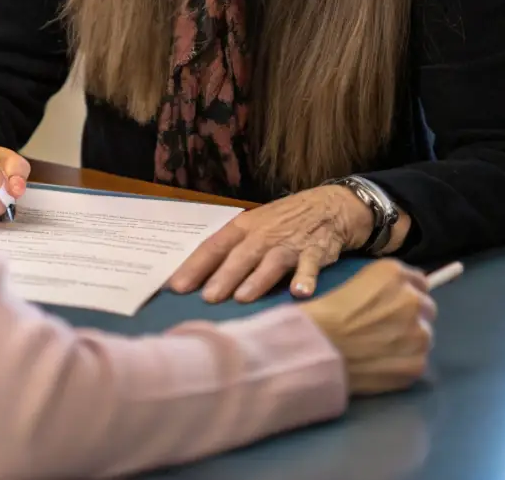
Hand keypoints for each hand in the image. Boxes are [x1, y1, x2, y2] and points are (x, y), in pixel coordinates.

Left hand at [169, 185, 405, 302]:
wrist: (328, 206)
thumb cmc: (282, 222)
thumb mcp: (254, 228)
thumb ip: (232, 251)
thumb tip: (200, 279)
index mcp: (244, 228)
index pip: (214, 246)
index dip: (195, 266)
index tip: (175, 287)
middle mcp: (264, 234)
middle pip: (241, 255)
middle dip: (224, 276)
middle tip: (208, 298)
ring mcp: (290, 243)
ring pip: (271, 261)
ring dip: (257, 279)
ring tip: (243, 298)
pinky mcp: (316, 252)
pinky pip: (310, 266)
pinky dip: (306, 279)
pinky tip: (300, 293)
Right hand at [301, 260, 435, 395]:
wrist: (319, 345)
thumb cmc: (328, 309)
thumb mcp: (357, 280)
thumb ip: (385, 285)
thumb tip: (400, 296)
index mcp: (394, 274)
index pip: (419, 281)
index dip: (406, 292)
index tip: (395, 303)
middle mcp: (413, 300)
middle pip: (426, 307)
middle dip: (412, 315)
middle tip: (389, 326)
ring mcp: (419, 334)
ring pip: (425, 336)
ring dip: (411, 339)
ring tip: (385, 347)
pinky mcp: (417, 364)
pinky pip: (419, 360)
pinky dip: (405, 361)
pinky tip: (384, 362)